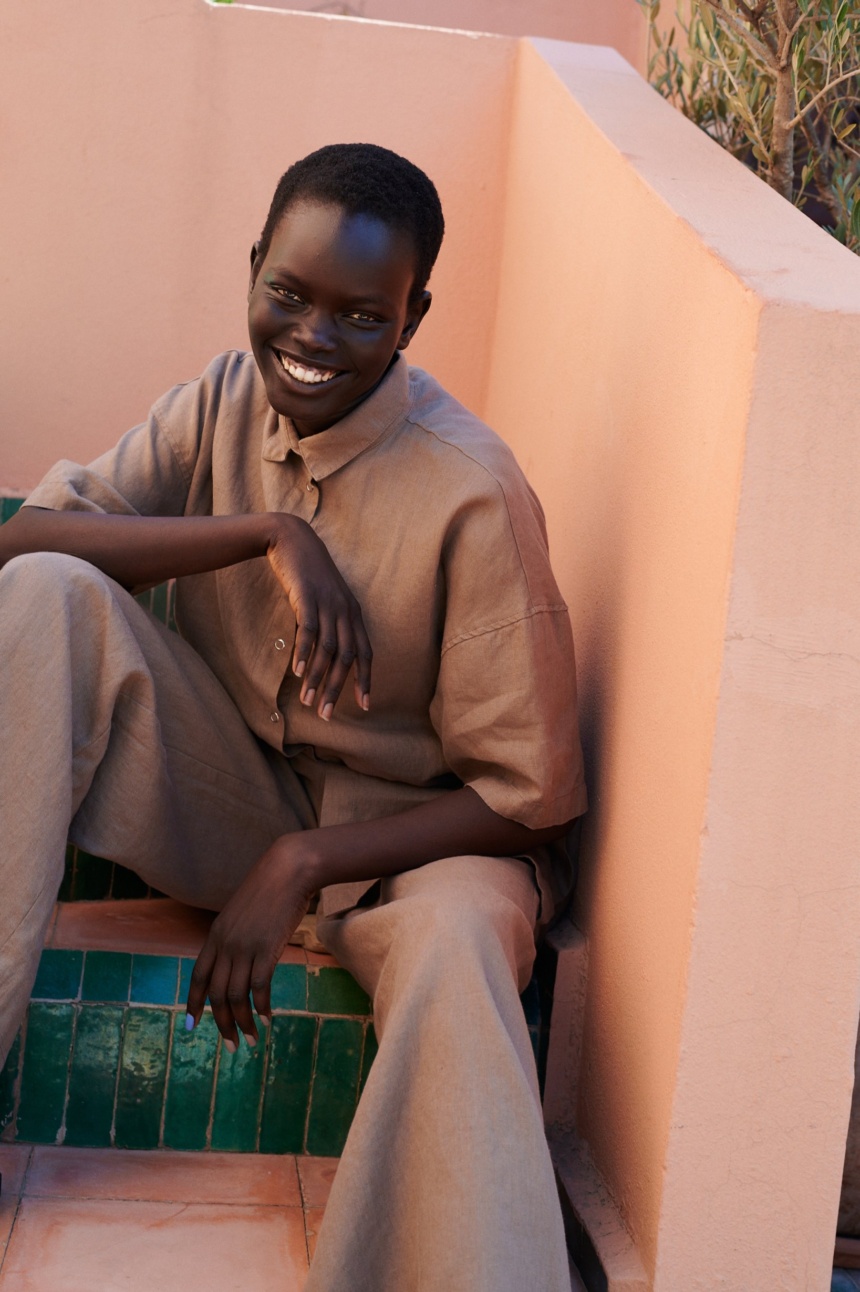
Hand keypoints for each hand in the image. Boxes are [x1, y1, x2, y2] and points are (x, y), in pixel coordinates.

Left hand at [184, 835, 317, 1048]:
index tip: (191, 1026)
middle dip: (221, 1024)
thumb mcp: (241, 914)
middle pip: (216, 994)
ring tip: (251, 1039)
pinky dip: (262, 1006)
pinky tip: (268, 1018)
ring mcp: (245, 947)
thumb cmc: (269, 890)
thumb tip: (236, 961)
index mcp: (215, 936)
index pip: (198, 977)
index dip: (194, 1004)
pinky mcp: (267, 948)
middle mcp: (225, 944)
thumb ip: (234, 937)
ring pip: (236, 995)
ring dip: (243, 1022)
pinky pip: (260, 986)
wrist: (288, 870)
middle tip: (231, 1046)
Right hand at [267, 514, 371, 719]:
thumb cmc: (308, 575)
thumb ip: (330, 626)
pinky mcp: (307, 596)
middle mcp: (345, 610)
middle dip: (337, 688)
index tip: (364, 706)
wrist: (292, 539)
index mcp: (353, 613)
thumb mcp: (325, 601)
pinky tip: (298, 672)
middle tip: (326, 714)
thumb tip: (325, 656)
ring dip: (318, 677)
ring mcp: (328, 603)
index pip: (365, 653)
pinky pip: (308, 630)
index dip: (365, 680)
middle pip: (347, 657)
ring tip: (307, 700)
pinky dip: (304, 653)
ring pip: (327, 648)